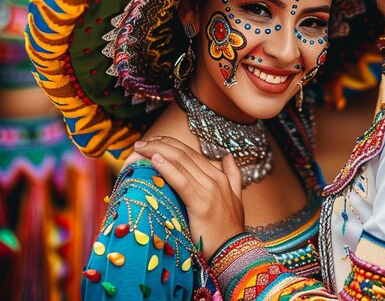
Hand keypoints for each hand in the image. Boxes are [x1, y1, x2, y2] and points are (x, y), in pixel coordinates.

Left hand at [134, 136, 244, 258]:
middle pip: (184, 155)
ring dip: (159, 152)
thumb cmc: (230, 227)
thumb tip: (228, 156)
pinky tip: (155, 160)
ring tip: (142, 147)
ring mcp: (209, 191)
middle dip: (161, 144)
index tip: (155, 141)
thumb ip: (233, 175)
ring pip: (181, 163)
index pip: (192, 153)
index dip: (172, 144)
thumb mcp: (236, 197)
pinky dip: (168, 169)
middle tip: (142, 142)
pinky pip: (181, 182)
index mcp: (219, 176)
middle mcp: (214, 179)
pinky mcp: (201, 205)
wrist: (234, 251)